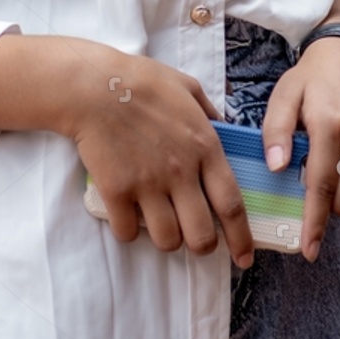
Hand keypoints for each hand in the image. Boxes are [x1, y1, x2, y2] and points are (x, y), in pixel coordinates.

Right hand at [69, 50, 255, 268]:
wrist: (95, 85)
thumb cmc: (142, 81)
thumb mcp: (187, 87)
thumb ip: (209, 112)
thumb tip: (222, 127)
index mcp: (205, 147)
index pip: (232, 205)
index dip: (241, 239)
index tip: (245, 257)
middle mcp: (181, 172)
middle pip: (201, 235)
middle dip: (202, 246)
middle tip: (197, 241)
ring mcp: (147, 184)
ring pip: (167, 239)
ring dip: (167, 239)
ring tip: (162, 226)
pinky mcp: (116, 191)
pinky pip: (127, 231)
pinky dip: (128, 230)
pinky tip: (127, 216)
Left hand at [261, 37, 339, 262]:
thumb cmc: (310, 79)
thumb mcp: (283, 97)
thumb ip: (275, 132)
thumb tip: (276, 169)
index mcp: (330, 121)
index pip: (321, 185)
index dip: (314, 221)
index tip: (309, 249)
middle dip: (327, 205)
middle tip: (312, 183)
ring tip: (332, 173)